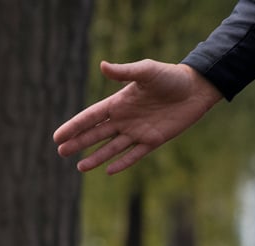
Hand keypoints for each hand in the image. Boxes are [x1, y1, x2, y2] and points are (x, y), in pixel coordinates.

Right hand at [53, 60, 222, 173]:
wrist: (197, 87)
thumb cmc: (171, 76)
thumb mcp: (147, 71)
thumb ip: (124, 72)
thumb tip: (102, 66)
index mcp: (119, 103)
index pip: (91, 117)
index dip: (74, 127)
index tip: (57, 137)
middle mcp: (124, 119)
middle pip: (96, 135)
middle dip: (78, 143)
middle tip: (61, 152)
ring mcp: (137, 132)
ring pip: (111, 148)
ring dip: (96, 157)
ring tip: (80, 167)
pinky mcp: (153, 141)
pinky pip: (134, 155)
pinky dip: (122, 163)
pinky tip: (108, 171)